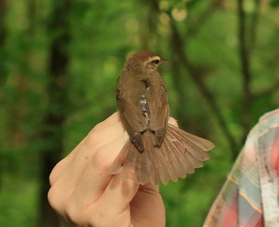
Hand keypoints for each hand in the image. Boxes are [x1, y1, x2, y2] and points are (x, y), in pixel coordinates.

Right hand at [48, 112, 165, 226]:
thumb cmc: (134, 210)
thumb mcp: (131, 175)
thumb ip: (136, 149)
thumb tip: (164, 119)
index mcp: (65, 174)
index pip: (95, 135)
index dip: (125, 122)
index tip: (153, 114)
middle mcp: (62, 190)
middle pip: (97, 145)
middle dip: (132, 132)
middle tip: (164, 126)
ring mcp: (75, 207)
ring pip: (104, 159)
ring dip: (137, 149)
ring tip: (160, 144)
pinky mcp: (97, 220)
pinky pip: (121, 184)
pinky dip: (138, 171)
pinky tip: (152, 168)